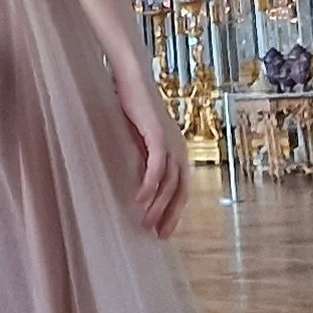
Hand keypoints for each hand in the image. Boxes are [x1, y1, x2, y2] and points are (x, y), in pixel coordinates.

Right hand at [112, 56, 187, 240]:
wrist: (132, 77)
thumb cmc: (132, 104)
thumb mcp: (138, 137)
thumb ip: (142, 156)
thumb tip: (135, 181)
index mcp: (176, 150)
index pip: (181, 188)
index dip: (174, 210)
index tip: (163, 230)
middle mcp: (179, 148)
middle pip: (181, 190)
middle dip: (170, 215)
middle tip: (157, 235)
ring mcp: (170, 142)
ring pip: (169, 183)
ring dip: (158, 205)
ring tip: (144, 223)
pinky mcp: (158, 135)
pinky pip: (156, 167)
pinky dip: (150, 185)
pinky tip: (140, 200)